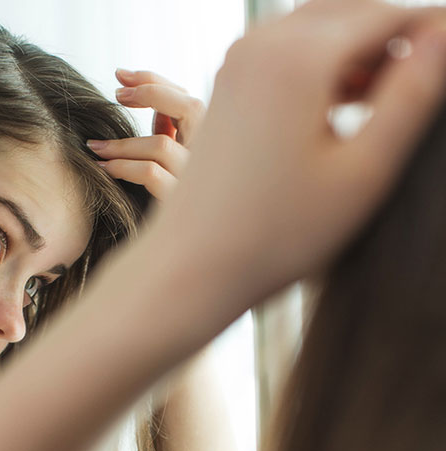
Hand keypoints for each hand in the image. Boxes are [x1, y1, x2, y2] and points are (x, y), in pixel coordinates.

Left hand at [87, 70, 204, 199]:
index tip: (123, 76)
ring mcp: (203, 184)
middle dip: (150, 91)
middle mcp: (216, 161)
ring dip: (122, 143)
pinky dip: (124, 167)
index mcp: (216, 147)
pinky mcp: (185, 207)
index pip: (190, 100)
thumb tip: (157, 112)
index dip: (157, 81)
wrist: (191, 258)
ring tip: (95, 147)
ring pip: (162, 145)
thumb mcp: (180, 169)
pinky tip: (106, 168)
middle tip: (116, 93)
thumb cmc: (184, 211)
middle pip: (190, 107)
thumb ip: (174, 139)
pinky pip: (152, 175)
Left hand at [158, 0, 445, 306]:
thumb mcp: (364, 168)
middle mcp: (260, 45)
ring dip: (358, 50)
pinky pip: (285, 52)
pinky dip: (322, 64)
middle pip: (350, 13)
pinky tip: (345, 103)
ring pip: (317, 29)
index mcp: (299, 57)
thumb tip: (443, 35)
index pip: (388, 17)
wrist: (193, 263)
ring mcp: (235, 64)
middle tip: (424, 83)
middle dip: (393, 38)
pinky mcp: (225, 86)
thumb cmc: (279, 232)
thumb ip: (412, 93)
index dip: (431, 33)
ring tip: (387, 100)